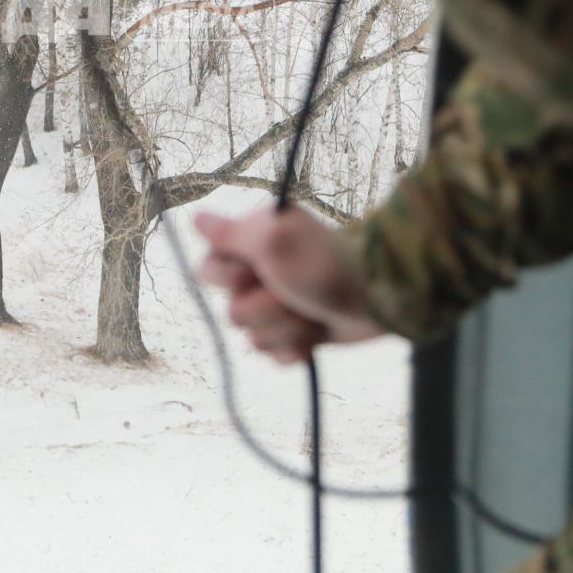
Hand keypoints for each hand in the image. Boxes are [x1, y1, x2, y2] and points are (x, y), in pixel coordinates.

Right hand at [193, 208, 384, 362]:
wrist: (377, 297)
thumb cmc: (325, 264)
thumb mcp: (272, 242)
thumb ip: (228, 233)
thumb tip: (195, 217)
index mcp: (250, 245)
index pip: (205, 271)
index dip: (228, 279)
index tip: (256, 271)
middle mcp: (261, 273)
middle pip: (231, 312)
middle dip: (264, 309)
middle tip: (292, 292)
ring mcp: (279, 305)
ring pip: (253, 338)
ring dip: (285, 328)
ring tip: (311, 312)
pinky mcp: (297, 332)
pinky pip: (276, 355)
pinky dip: (297, 347)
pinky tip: (315, 334)